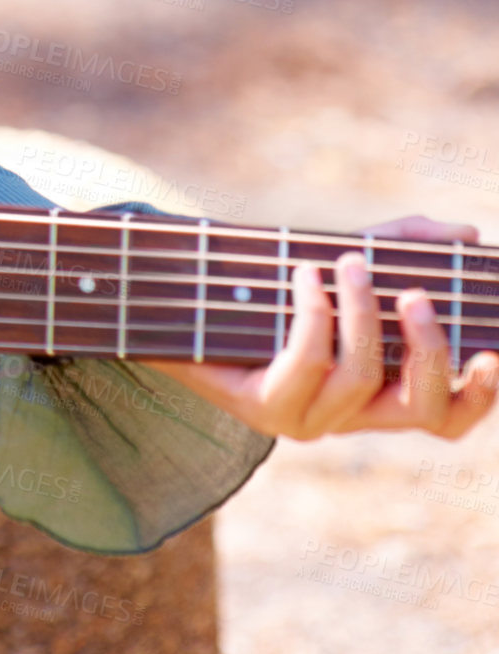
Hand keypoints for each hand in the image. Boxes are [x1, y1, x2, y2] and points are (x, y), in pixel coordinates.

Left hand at [147, 215, 498, 440]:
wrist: (185, 307)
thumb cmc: (275, 287)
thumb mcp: (346, 261)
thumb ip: (405, 246)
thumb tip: (467, 234)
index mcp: (381, 394)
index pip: (448, 418)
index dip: (481, 395)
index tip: (491, 351)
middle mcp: (351, 417)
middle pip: (423, 408)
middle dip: (429, 349)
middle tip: (414, 294)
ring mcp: (307, 419)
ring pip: (363, 376)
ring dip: (361, 313)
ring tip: (348, 264)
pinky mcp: (263, 408)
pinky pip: (307, 363)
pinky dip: (314, 313)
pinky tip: (305, 274)